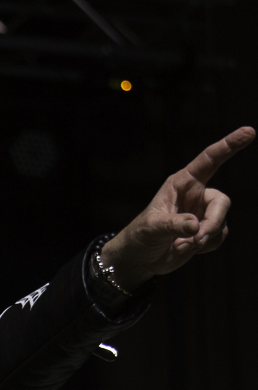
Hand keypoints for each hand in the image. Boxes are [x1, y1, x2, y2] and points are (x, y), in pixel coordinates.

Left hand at [100, 126, 254, 291]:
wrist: (141, 258)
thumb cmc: (141, 235)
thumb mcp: (152, 227)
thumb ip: (173, 224)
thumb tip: (196, 226)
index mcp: (183, 182)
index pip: (209, 159)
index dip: (229, 145)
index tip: (249, 132)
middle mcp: (197, 194)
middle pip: (221, 202)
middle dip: (213, 222)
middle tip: (198, 239)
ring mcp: (203, 214)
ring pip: (221, 223)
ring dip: (205, 239)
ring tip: (180, 246)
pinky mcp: (207, 232)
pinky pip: (218, 237)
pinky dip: (204, 247)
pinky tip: (184, 248)